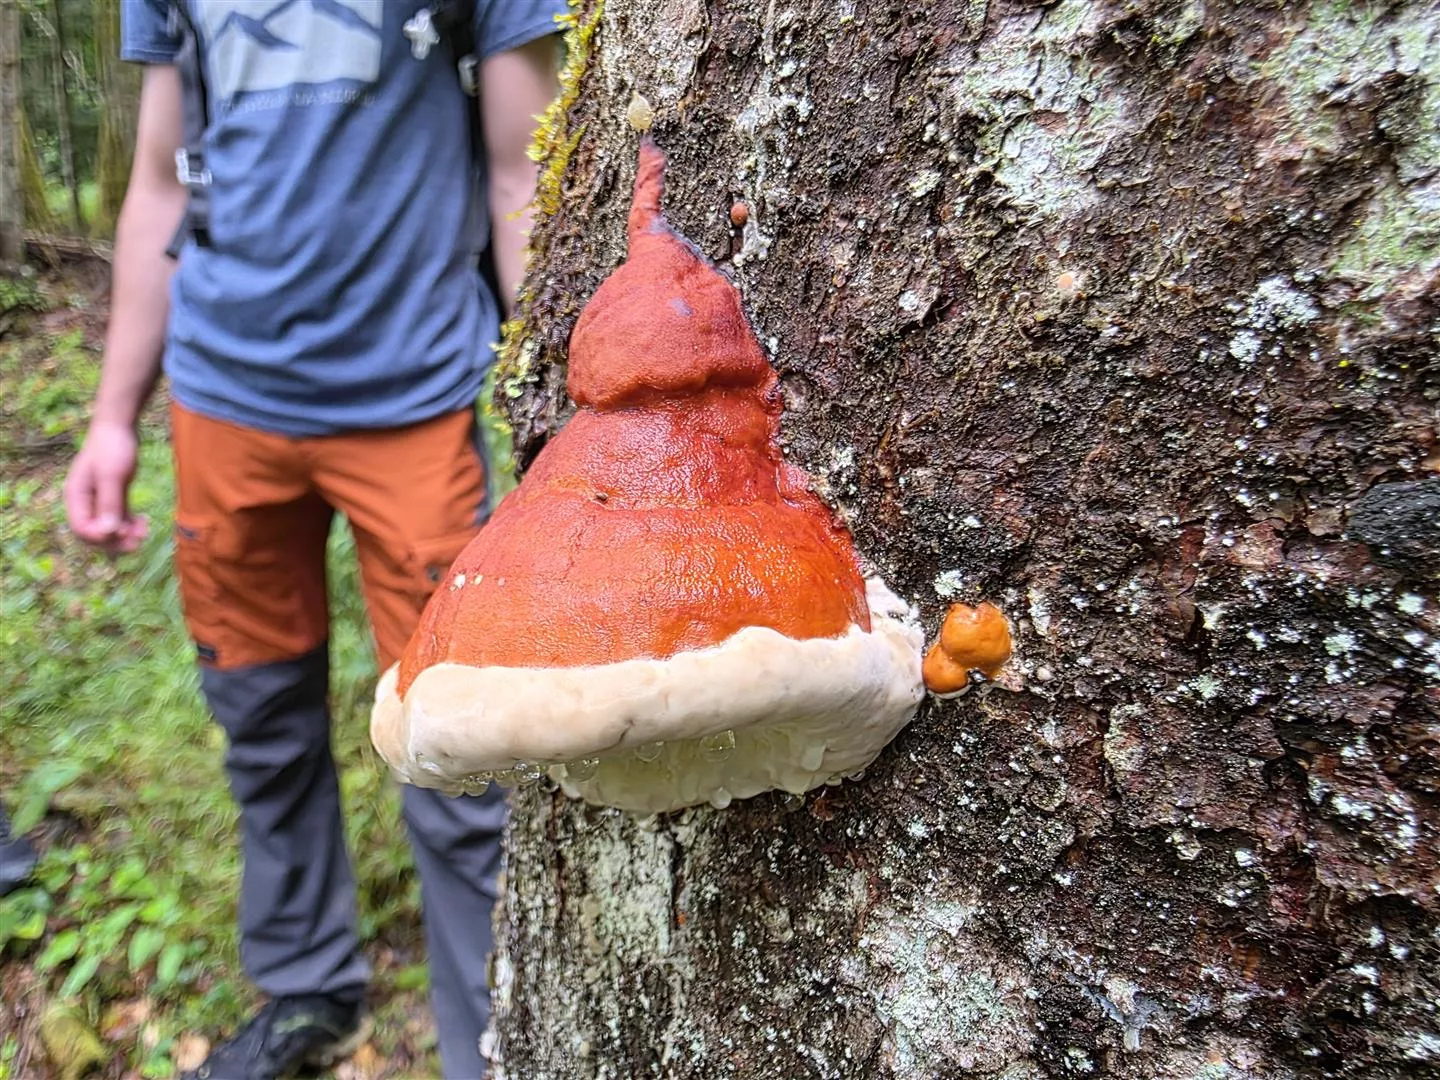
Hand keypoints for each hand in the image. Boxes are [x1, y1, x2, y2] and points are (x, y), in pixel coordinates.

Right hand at [63, 420, 149, 553]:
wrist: (119, 426)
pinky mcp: (112, 497)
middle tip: (138, 541)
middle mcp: (84, 501)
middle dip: (115, 540)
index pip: (81, 528)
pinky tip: (144, 522)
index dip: (100, 537)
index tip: (123, 534)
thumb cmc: (112, 447)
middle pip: (94, 533)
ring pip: (108, 528)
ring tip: (145, 530)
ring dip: (125, 534)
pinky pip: (118, 519)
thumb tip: (107, 532)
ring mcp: (98, 500)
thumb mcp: (111, 475)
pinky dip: (129, 524)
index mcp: (76, 496)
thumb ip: (109, 503)